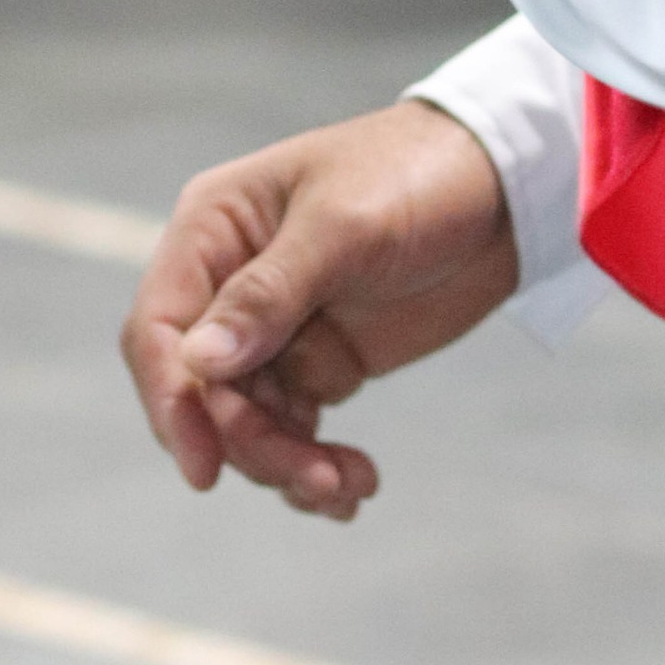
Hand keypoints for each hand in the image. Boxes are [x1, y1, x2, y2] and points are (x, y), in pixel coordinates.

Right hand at [121, 103, 518, 520]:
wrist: (504, 188)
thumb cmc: (414, 176)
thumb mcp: (344, 228)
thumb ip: (270, 294)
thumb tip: (200, 362)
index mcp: (213, 230)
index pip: (160, 328)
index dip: (172, 402)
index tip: (206, 469)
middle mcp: (229, 283)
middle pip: (202, 391)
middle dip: (251, 443)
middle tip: (317, 477)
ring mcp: (273, 329)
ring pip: (246, 421)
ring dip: (287, 464)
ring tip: (348, 487)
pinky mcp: (318, 361)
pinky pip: (292, 428)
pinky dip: (315, 464)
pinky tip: (354, 485)